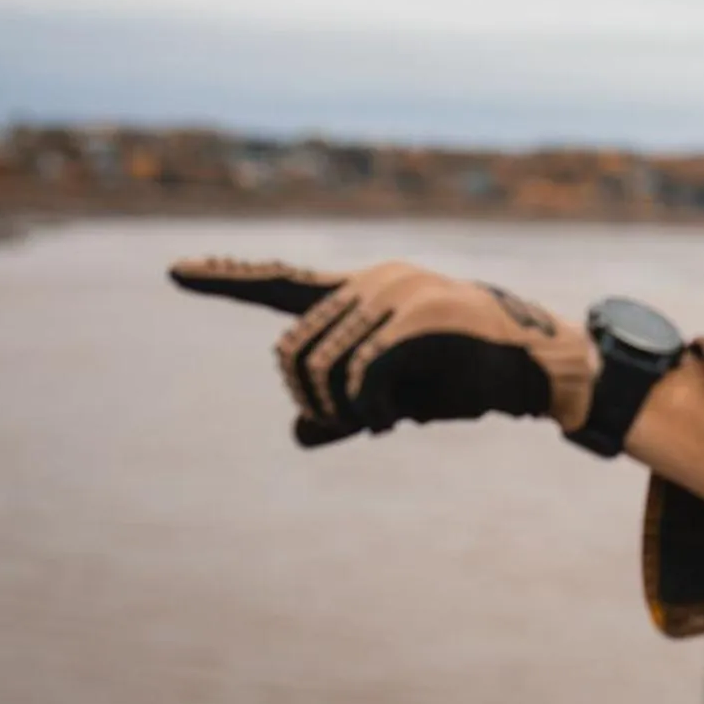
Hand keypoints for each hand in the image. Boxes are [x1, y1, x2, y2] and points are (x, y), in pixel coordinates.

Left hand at [168, 258, 599, 446]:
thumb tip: (298, 432)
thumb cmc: (460, 379)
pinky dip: (366, 411)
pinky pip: (361, 376)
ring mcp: (393, 295)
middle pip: (293, 351)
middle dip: (311, 399)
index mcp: (359, 292)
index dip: (226, 278)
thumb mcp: (393, 399)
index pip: (280, 284)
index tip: (175, 270)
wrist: (528, 367)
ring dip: (340, 410)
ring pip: (321, 366)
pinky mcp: (417, 318)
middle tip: (353, 421)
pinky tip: (387, 420)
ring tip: (375, 420)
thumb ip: (344, 411)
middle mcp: (369, 283)